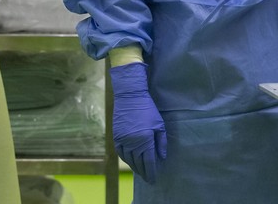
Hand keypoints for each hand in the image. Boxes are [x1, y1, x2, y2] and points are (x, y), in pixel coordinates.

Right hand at [110, 62, 166, 182]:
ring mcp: (123, 141)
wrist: (130, 97)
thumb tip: (162, 157)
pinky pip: (121, 153)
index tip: (153, 180)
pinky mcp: (116, 137)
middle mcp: (133, 143)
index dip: (151, 173)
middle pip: (139, 163)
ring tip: (140, 172)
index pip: (149, 162)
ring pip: (129, 160)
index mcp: (145, 140)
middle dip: (144, 173)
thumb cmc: (148, 109)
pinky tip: (131, 162)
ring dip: (135, 168)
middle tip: (147, 179)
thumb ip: (161, 142)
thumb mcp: (159, 124)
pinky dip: (126, 160)